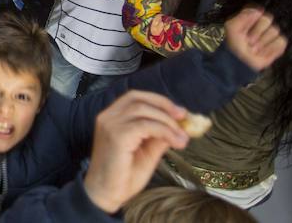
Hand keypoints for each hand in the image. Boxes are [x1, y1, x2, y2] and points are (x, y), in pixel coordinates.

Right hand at [83, 91, 189, 213]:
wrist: (107, 193)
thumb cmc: (124, 174)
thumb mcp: (147, 151)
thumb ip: (158, 136)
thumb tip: (179, 126)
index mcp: (112, 117)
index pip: (135, 97)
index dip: (159, 101)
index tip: (179, 113)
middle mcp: (108, 116)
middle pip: (138, 98)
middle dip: (164, 106)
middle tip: (185, 120)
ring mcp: (110, 124)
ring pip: (143, 110)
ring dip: (167, 122)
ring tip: (182, 138)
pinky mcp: (116, 136)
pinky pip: (145, 125)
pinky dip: (164, 131)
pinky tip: (175, 142)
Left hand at [224, 6, 286, 71]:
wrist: (240, 63)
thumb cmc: (233, 46)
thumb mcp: (232, 28)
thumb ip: (243, 16)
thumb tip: (258, 11)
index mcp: (249, 19)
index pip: (257, 11)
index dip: (251, 20)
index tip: (244, 29)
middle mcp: (260, 26)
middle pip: (267, 19)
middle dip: (256, 32)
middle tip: (248, 41)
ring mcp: (269, 36)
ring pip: (274, 30)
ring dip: (262, 42)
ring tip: (254, 48)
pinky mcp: (277, 46)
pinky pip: (281, 41)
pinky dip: (271, 48)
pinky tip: (262, 52)